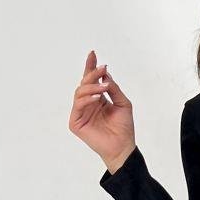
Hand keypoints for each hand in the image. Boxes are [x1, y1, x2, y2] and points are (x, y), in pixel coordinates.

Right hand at [69, 49, 135, 168]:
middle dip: (93, 73)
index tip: (93, 53)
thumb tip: (105, 74)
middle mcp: (87, 104)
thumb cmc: (124, 127)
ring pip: (80, 92)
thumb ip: (113, 88)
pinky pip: (78, 105)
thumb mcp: (123, 103)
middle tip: (103, 68)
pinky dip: (87, 99)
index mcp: (97, 98)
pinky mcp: (76, 122)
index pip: (91, 80)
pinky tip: (97, 98)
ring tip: (104, 87)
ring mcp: (80, 112)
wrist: (123, 146)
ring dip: (92, 87)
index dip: (91, 66)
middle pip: (84, 83)